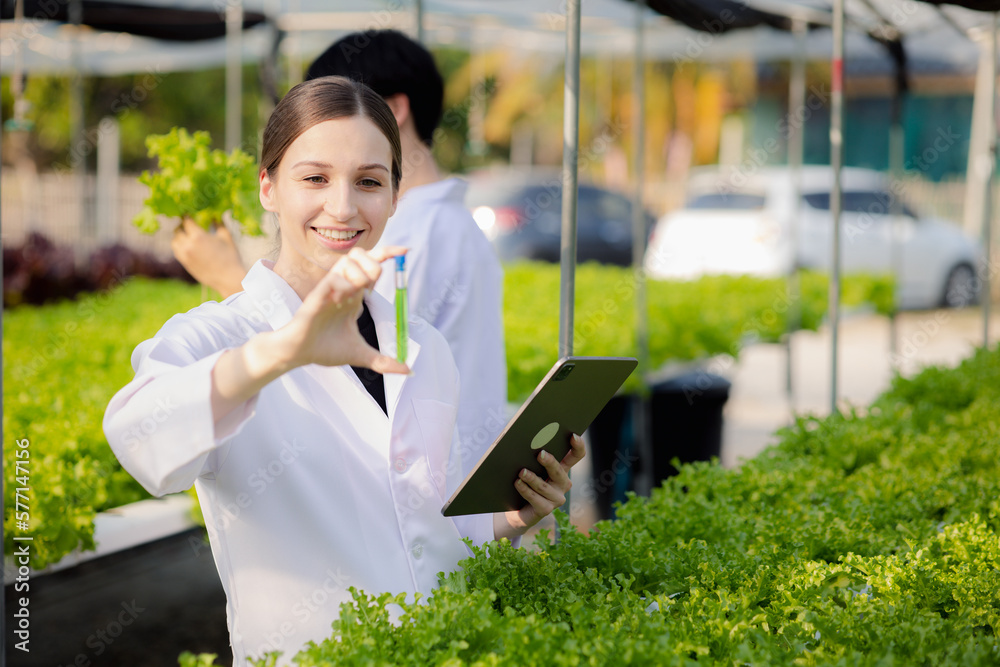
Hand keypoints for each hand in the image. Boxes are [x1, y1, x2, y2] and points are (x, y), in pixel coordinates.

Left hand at [171, 217, 245, 297]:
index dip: (187, 215)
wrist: (228, 278)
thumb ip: (219, 223)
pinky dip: (179, 246)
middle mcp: (188, 245)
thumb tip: (215, 215)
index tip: (189, 213)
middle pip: (177, 230)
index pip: (186, 221)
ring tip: (186, 235)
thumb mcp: (226, 237)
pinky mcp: (185, 263)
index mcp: (198, 236)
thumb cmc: (230, 257)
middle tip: (187, 224)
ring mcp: (184, 255)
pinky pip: (176, 251)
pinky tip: (187, 245)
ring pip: (174, 241)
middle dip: (182, 226)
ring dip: (179, 236)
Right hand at [277, 246, 409, 374]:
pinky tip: (341, 301)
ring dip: (360, 275)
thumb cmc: (326, 349)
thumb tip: (408, 370)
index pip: (372, 265)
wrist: (300, 354)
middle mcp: (344, 287)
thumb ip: (384, 362)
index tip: (405, 251)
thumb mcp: (361, 355)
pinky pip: (333, 279)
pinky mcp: (317, 295)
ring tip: (356, 296)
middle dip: (375, 264)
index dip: (389, 254)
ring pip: (347, 261)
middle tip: (373, 287)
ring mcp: (330, 289)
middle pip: (361, 255)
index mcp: (355, 295)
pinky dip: (344, 286)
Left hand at [494, 434, 585, 539]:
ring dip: (532, 478)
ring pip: (544, 486)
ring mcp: (556, 498)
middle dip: (550, 462)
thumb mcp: (530, 465)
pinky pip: (536, 499)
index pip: (576, 456)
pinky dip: (525, 490)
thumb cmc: (524, 480)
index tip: (573, 435)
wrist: (516, 507)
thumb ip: (532, 455)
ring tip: (521, 472)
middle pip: (559, 471)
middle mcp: (562, 483)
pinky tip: (517, 483)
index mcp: (562, 468)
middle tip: (540, 454)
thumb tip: (526, 440)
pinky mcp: (545, 509)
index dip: (578, 446)